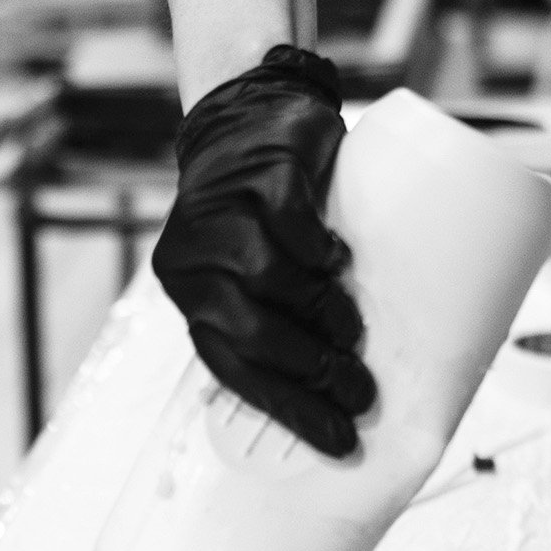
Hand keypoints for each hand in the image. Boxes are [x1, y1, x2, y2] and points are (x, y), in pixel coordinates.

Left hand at [151, 46, 375, 454]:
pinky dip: (316, 252)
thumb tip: (341, 391)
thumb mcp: (249, 264)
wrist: (248, 112)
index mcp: (190, 288)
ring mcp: (222, 210)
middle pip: (252, 331)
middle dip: (312, 371)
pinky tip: (336, 262)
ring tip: (350, 328)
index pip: (230, 364)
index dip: (287, 407)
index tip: (339, 439)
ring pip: (268, 282)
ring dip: (318, 314)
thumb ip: (275, 313)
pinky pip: (289, 225)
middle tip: (360, 390)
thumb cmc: (258, 206)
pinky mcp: (259, 172)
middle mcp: (194, 255)